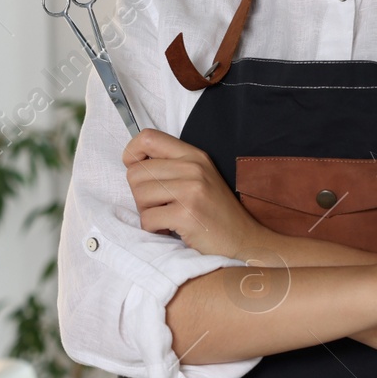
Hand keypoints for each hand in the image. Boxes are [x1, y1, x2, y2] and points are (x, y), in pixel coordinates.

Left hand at [121, 128, 267, 257]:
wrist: (244, 240)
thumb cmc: (215, 211)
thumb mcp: (199, 177)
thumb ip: (171, 166)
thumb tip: (132, 163)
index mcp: (193, 155)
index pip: (148, 137)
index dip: (132, 153)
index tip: (135, 169)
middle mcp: (193, 168)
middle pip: (136, 173)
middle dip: (140, 195)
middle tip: (158, 206)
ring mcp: (191, 190)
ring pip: (139, 195)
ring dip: (146, 212)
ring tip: (166, 217)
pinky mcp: (186, 214)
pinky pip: (147, 219)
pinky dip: (152, 229)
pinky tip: (170, 229)